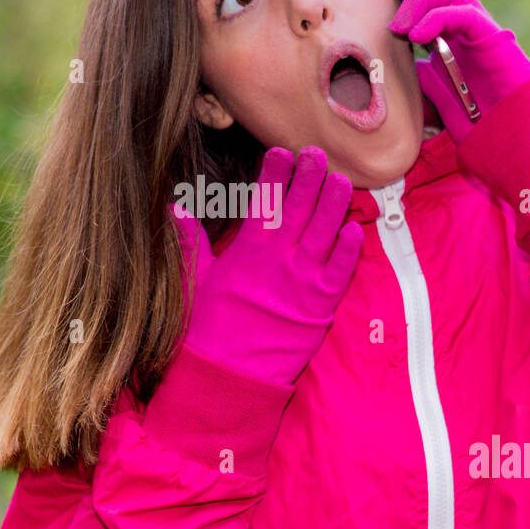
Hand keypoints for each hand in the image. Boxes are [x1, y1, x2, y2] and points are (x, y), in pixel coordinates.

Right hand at [170, 146, 362, 386]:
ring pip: (325, 231)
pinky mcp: (321, 305)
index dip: (275, 173)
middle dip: (309, 177)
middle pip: (300, 207)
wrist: (230, 375)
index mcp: (249, 249)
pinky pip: (341, 270)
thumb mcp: (196, 279)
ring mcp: (303, 280)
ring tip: (340, 180)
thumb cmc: (208, 328)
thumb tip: (176, 208)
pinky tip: (353, 229)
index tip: (281, 152)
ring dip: (334, 204)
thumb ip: (191, 241)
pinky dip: (348, 249)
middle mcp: (280, 258)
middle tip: (317, 153)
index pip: (266, 200)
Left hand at [370, 0, 529, 141]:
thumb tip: (413, 66)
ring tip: (397, 26)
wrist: (515, 137)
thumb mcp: (443, 100)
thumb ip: (429, 80)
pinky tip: (417, 35)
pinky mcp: (493, 39)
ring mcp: (482, 29)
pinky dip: (437, 17)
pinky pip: (463, 13)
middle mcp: (470, 25)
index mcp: (456, 35)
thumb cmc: (484, 122)